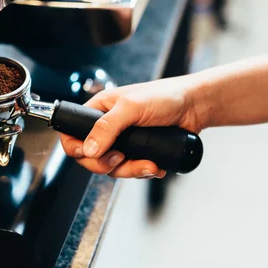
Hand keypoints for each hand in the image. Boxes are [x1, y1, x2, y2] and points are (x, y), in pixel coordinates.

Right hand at [59, 76, 206, 178]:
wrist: (195, 106)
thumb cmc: (165, 96)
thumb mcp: (132, 108)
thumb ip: (107, 127)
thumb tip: (88, 149)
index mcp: (99, 110)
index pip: (72, 132)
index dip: (75, 147)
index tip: (88, 153)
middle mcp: (107, 127)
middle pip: (90, 156)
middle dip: (105, 163)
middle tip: (120, 158)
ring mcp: (123, 141)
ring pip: (112, 167)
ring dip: (130, 170)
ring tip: (148, 164)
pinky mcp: (138, 152)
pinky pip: (131, 170)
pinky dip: (142, 171)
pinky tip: (155, 164)